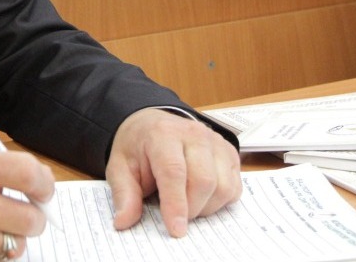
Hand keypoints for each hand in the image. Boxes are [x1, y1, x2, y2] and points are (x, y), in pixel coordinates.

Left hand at [106, 108, 241, 237]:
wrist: (152, 125)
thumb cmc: (138, 148)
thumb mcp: (120, 168)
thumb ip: (124, 195)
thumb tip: (123, 221)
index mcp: (163, 134)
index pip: (174, 172)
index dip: (176, 205)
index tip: (176, 230)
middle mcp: (194, 134)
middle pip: (203, 181)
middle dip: (191, 209)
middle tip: (175, 216)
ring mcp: (215, 142)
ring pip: (223, 186)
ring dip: (207, 207)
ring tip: (187, 204)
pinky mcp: (230, 152)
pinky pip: (235, 187)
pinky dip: (220, 200)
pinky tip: (202, 197)